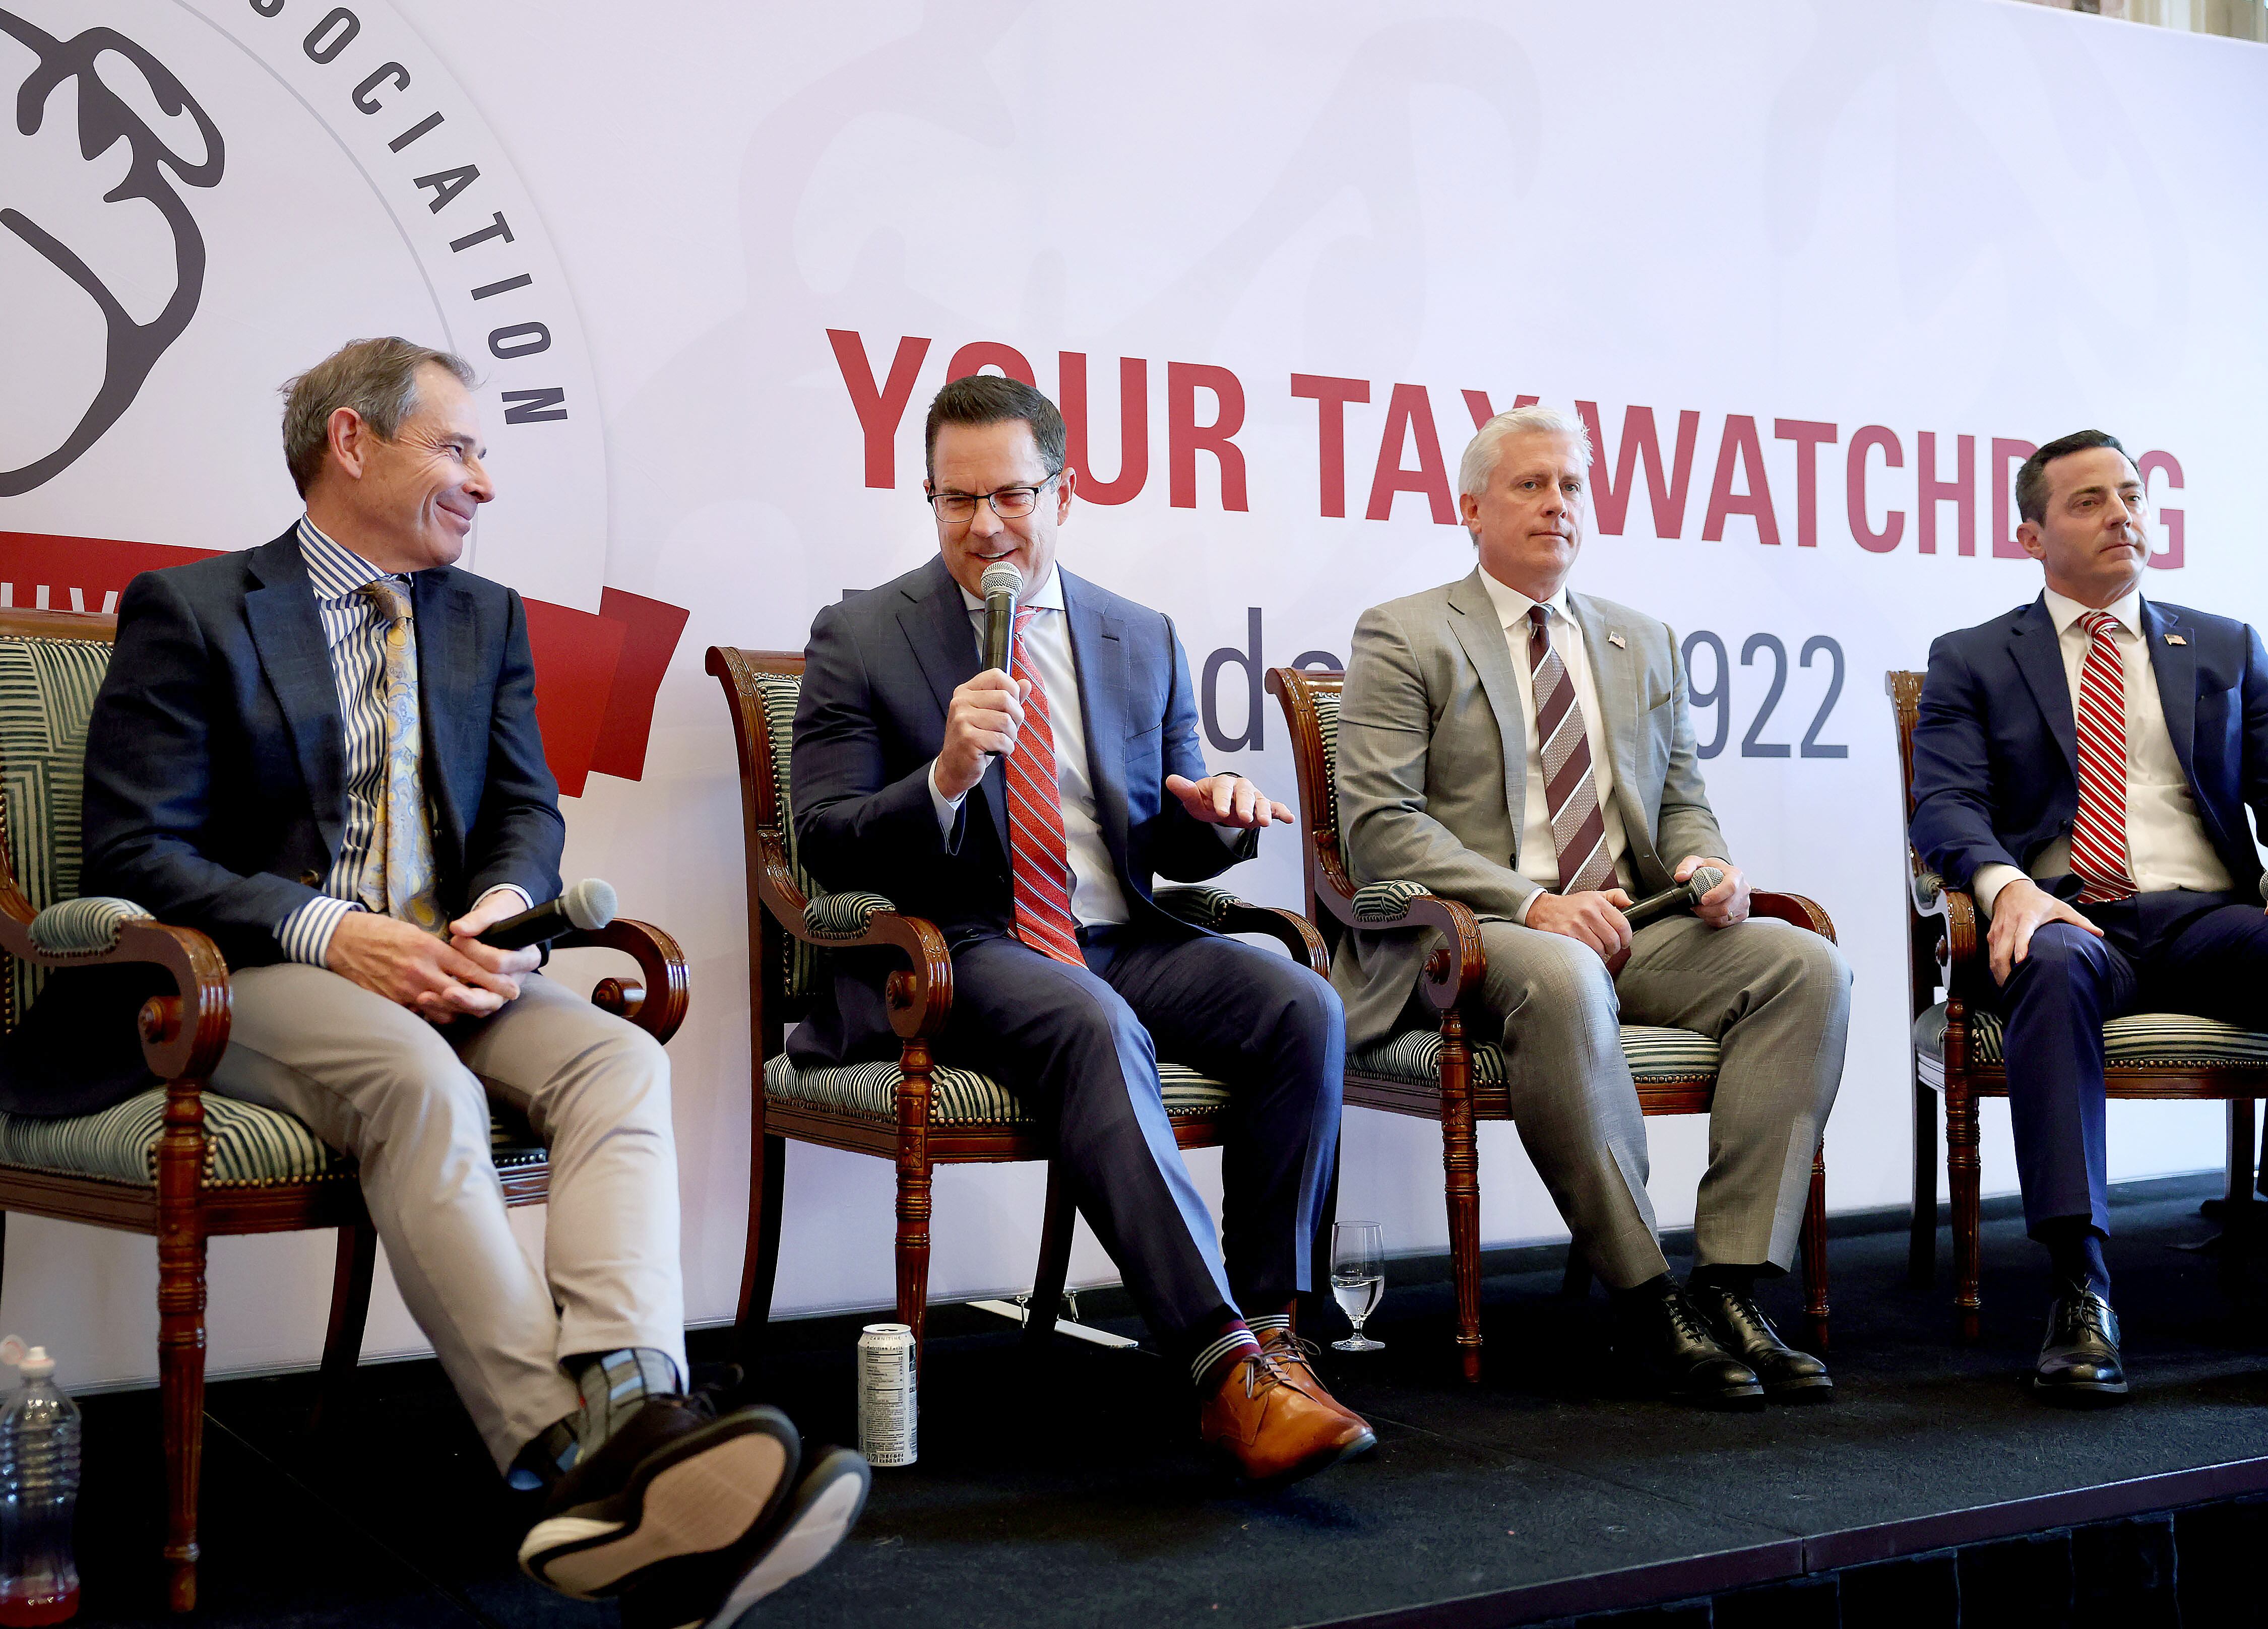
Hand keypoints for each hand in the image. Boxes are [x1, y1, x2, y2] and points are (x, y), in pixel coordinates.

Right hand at [326, 909, 524, 1023]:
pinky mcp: (390, 1002)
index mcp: (429, 950)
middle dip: (482, 1001)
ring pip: (443, 1010)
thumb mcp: (415, 933)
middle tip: (498, 1003)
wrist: (342, 941)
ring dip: (458, 1010)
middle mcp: (419, 972)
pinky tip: (439, 1008)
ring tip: (469, 1006)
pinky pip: (419, 1015)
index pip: (470, 969)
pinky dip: (432, 1013)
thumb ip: (440, 951)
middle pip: (461, 995)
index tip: (512, 990)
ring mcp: (404, 990)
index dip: (494, 982)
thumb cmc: (381, 932)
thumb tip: (463, 964)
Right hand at [936, 670, 1029, 799]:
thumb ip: (1009, 699)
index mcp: (966, 691)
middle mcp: (961, 702)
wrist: (955, 767)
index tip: (1010, 708)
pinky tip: (999, 751)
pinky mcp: (967, 738)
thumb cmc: (976, 739)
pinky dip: (1007, 748)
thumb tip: (1026, 684)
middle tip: (1010, 730)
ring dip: (1011, 736)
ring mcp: (962, 720)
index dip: (1012, 691)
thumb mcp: (991, 715)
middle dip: (1016, 717)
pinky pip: (1001, 739)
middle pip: (1005, 698)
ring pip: (1005, 720)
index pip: (997, 675)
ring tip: (1002, 742)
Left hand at [1164, 773, 1292, 828]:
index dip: (1221, 799)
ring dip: (1264, 810)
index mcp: (1222, 783)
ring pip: (1260, 800)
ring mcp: (1253, 796)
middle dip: (1245, 805)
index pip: (1222, 788)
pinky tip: (1289, 818)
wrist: (1217, 804)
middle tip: (1244, 817)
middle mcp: (1240, 787)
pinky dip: (1282, 811)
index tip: (1220, 812)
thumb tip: (1171, 780)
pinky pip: (1274, 807)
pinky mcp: (1262, 806)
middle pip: (1245, 793)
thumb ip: (1185, 790)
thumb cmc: (1205, 800)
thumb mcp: (1193, 799)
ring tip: (1265, 822)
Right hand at [1526, 888, 1634, 970]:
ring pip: (1600, 948)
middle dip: (1614, 948)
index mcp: (1598, 902)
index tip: (1624, 941)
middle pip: (1612, 939)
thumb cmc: (1571, 905)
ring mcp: (1576, 925)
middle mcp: (1588, 912)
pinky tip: (1586, 950)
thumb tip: (1631, 904)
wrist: (1545, 910)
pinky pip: (1586, 952)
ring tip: (1597, 948)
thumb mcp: (1595, 895)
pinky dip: (1588, 955)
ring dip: (1601, 953)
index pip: (1622, 925)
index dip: (1626, 938)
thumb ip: (1616, 897)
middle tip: (1610, 947)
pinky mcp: (1567, 936)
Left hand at [1675, 856, 1748, 926]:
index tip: (1703, 900)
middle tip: (1695, 904)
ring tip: (1700, 907)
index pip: (1730, 887)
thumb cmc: (1710, 869)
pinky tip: (1707, 912)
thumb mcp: (1696, 862)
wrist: (1720, 875)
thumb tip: (1680, 876)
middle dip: (1706, 909)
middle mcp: (1743, 889)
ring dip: (1707, 915)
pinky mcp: (1742, 913)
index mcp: (1735, 874)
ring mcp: (1744, 902)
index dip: (1716, 895)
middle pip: (1726, 906)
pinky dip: (1713, 920)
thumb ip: (1686, 866)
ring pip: (1724, 917)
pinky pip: (1725, 923)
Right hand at [1987, 877, 2101, 985]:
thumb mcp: (2060, 907)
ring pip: (1994, 957)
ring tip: (2009, 987)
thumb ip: (2079, 921)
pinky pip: (1991, 955)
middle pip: (2002, 952)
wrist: (2011, 890)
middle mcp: (2010, 926)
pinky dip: (1996, 968)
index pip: (2021, 935)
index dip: (2020, 948)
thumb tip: (2099, 933)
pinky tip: (2004, 978)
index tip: (2020, 962)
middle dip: (2005, 972)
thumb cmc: (2038, 901)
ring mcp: (1998, 932)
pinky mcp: (1991, 936)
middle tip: (2015, 987)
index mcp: (2027, 918)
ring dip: (1999, 974)